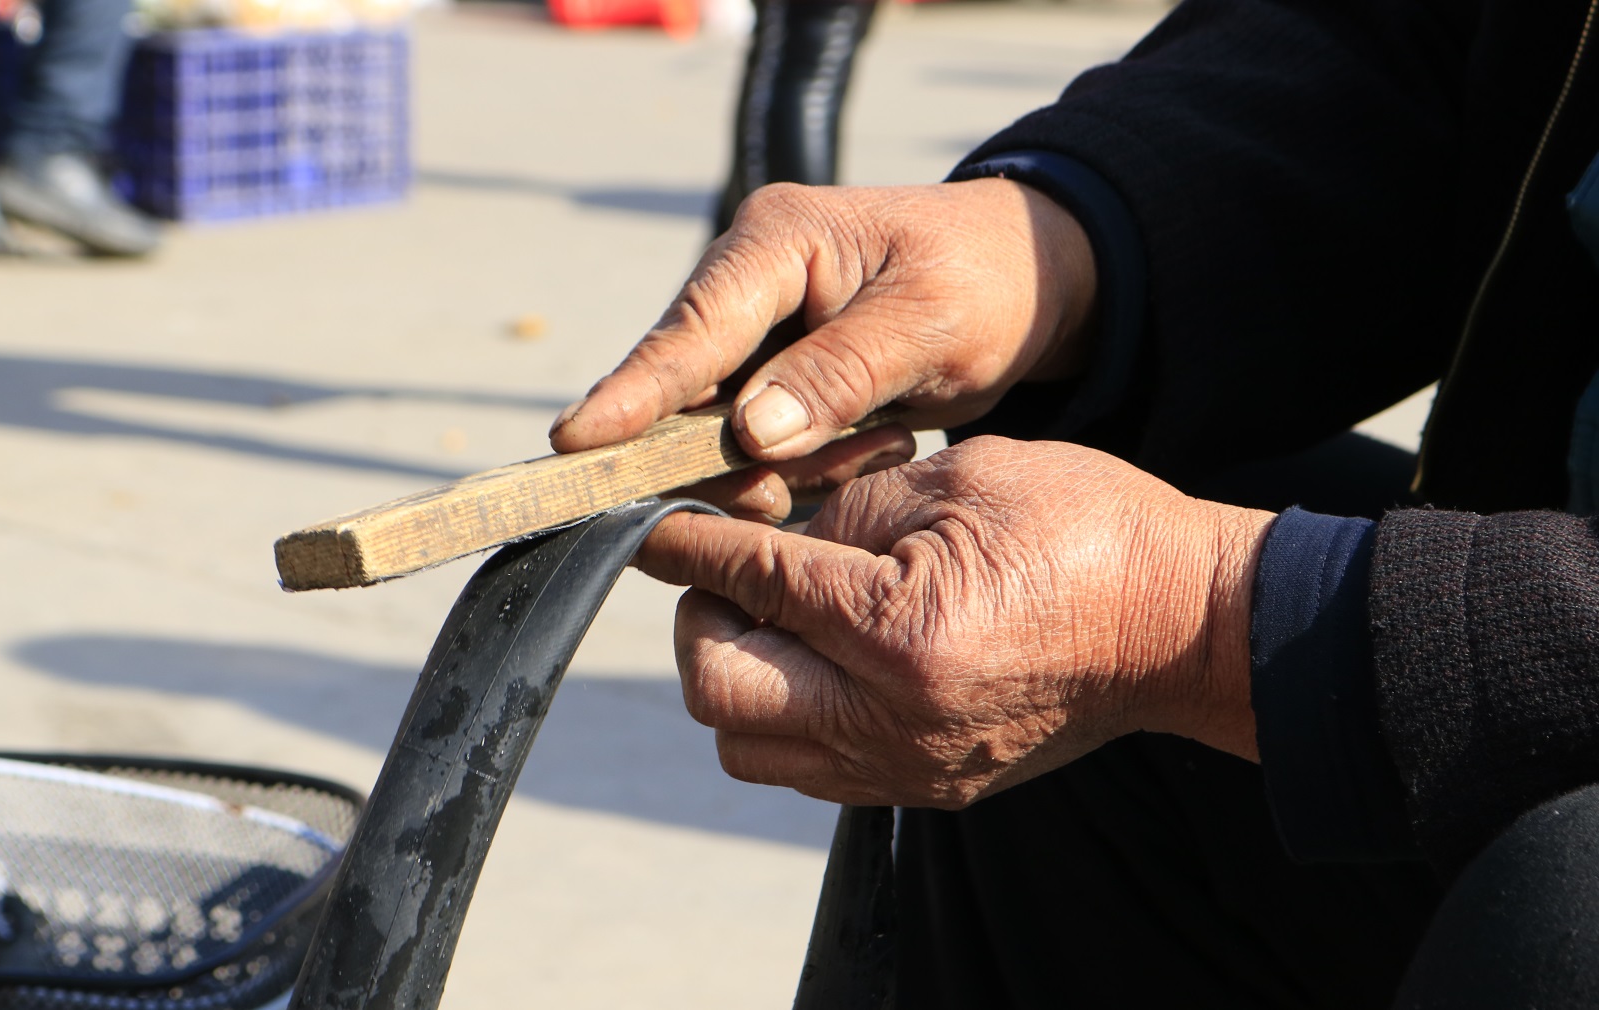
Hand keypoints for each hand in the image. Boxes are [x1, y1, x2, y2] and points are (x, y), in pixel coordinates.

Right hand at [549, 179, 1096, 517]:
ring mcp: (759, 329)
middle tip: (779, 494)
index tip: (574, 442)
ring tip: (882, 442)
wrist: (1031, 282)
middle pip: (689, 386)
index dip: (633, 392)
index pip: (691, 327)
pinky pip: (761, 443)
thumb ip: (839, 373)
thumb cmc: (986, 281)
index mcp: (777, 240)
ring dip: (784, 465)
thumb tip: (749, 433)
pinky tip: (876, 446)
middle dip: (726, 454)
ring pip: (723, 427)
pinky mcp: (776, 373)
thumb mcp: (928, 323)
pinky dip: (808, 465)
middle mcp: (750, 279)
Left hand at [633, 436, 1274, 807]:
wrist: (1186, 626)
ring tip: (771, 616)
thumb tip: (765, 529)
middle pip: (718, 688)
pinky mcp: (923, 786)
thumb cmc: (1088, 530)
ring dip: (733, 674)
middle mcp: (891, 718)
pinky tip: (815, 659)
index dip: (687, 540)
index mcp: (901, 629)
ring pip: (747, 746)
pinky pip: (807, 769)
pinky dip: (783, 714)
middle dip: (698, 617)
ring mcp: (906, 765)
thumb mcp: (963, 478)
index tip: (651, 519)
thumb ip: (846, 507)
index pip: (750, 580)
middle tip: (724, 569)